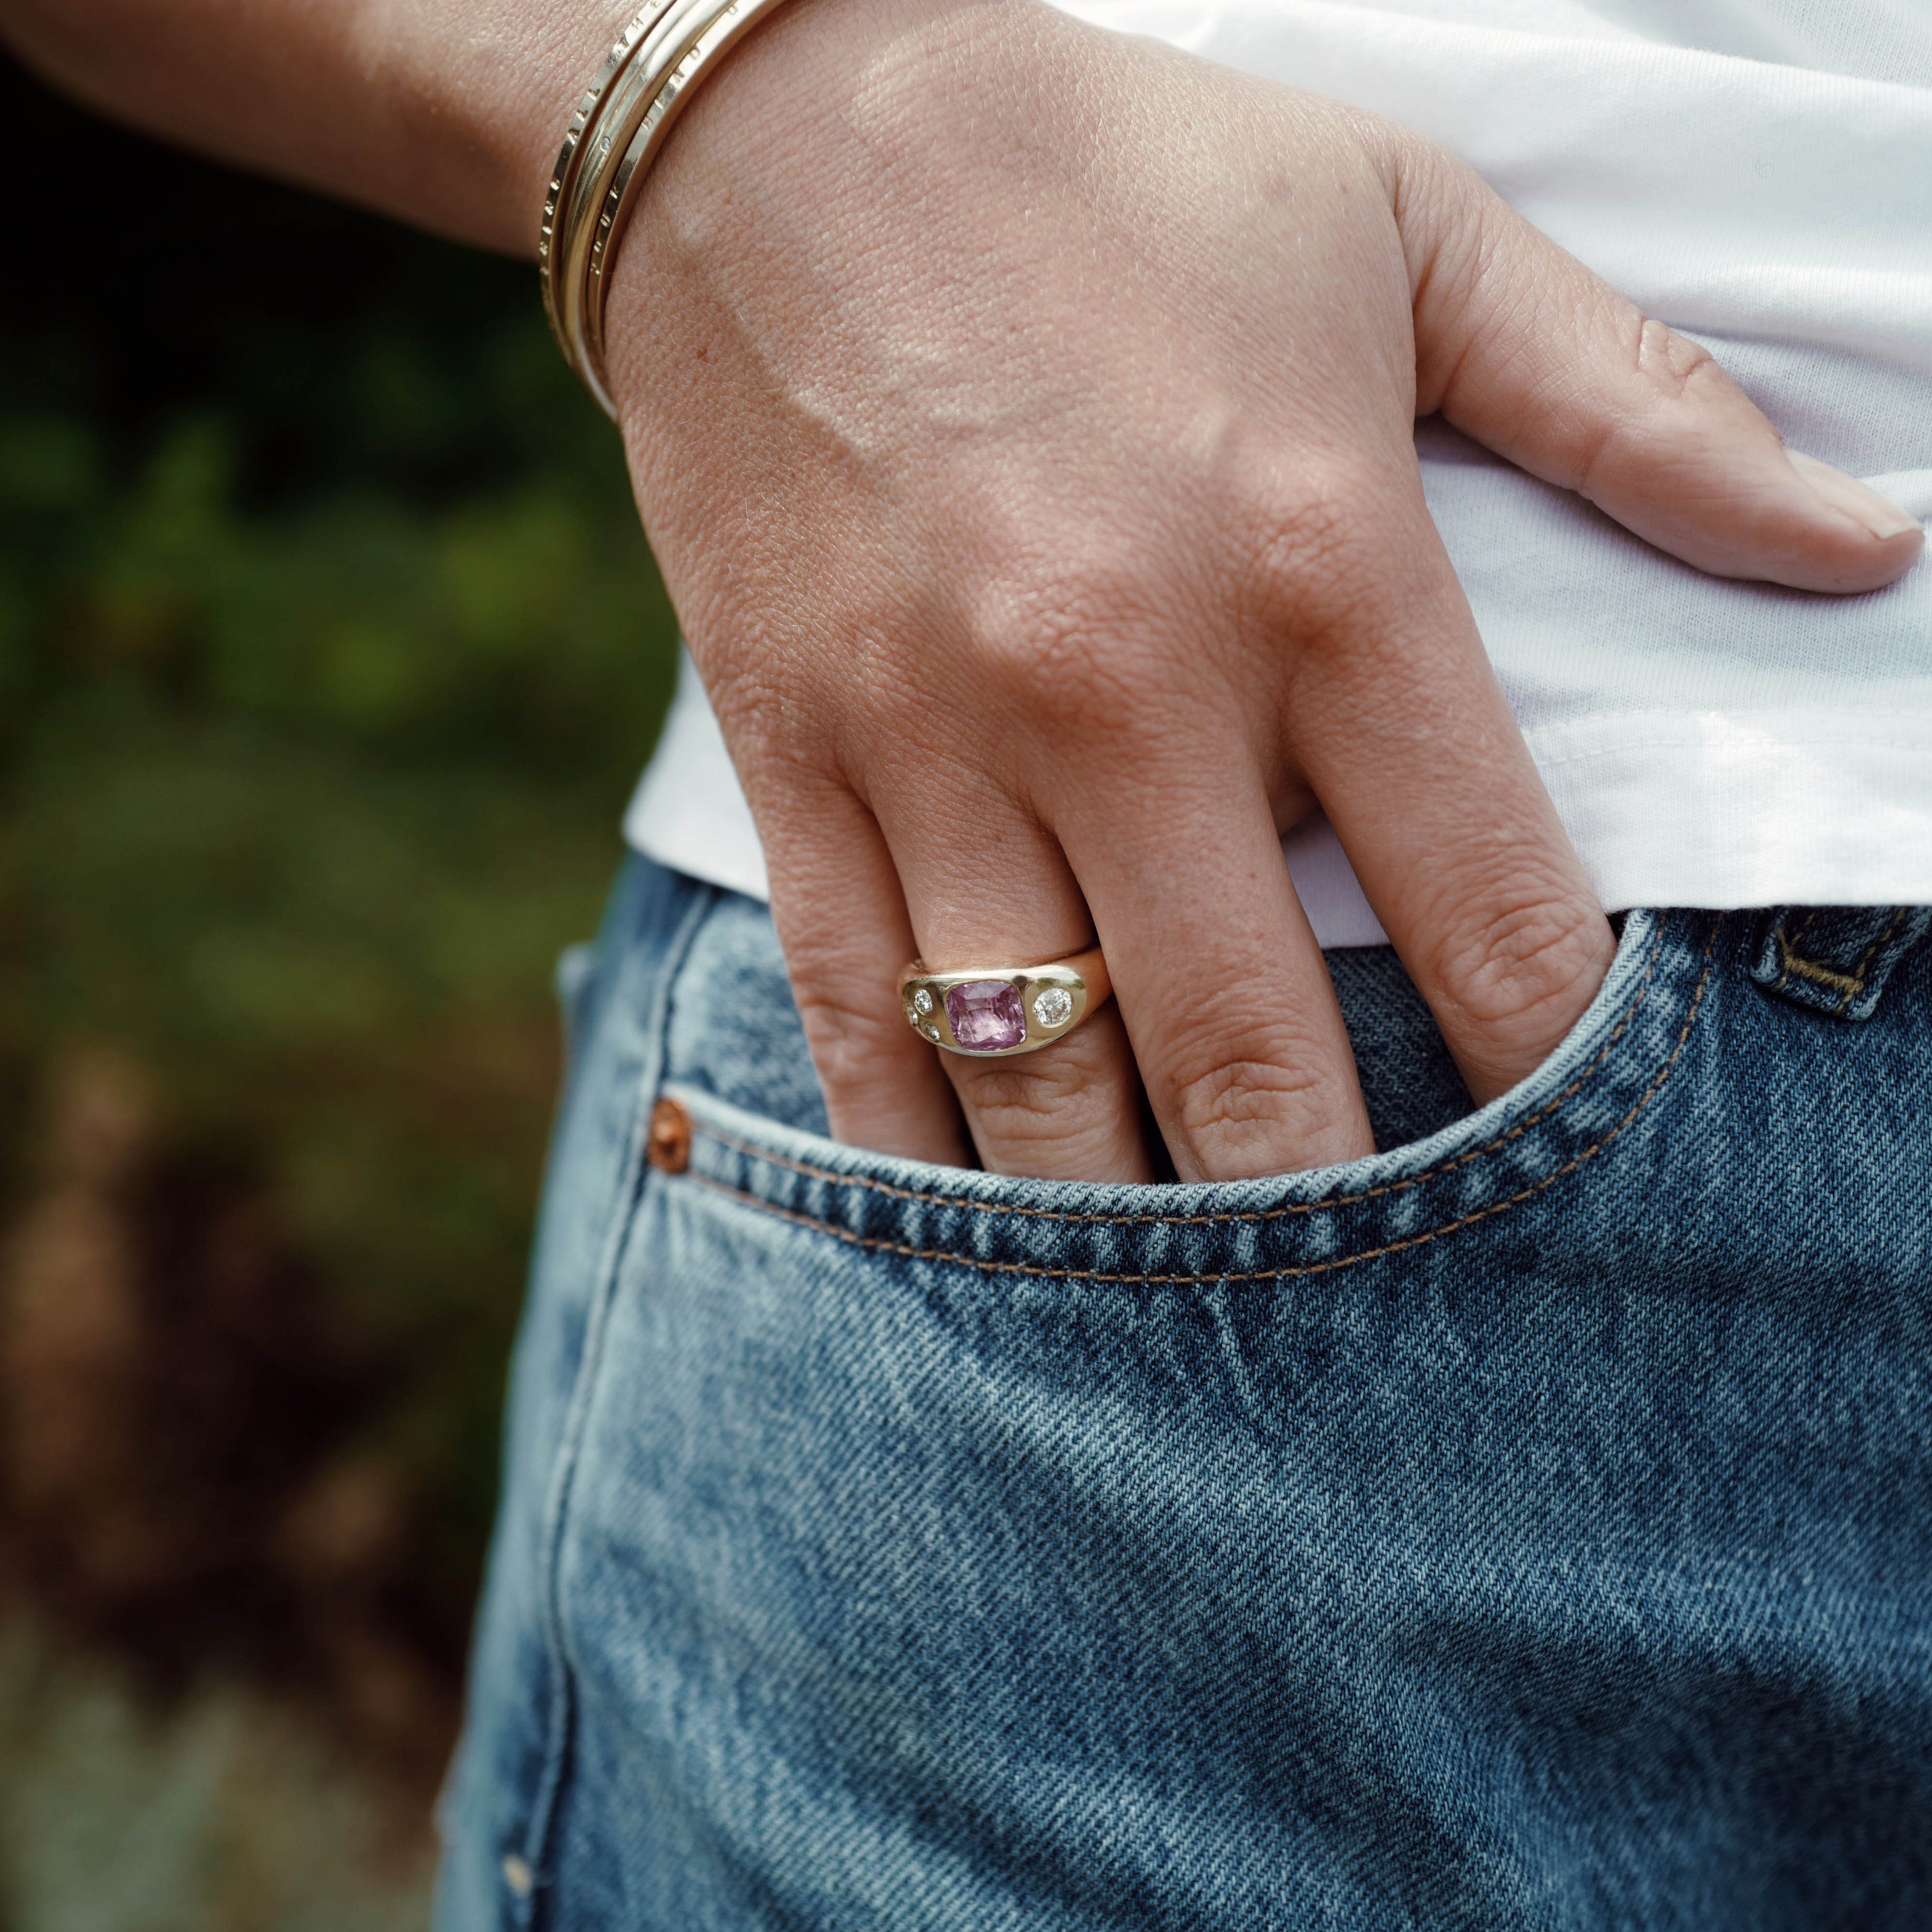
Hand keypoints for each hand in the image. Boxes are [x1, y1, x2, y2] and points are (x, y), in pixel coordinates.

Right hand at [606, 0, 1922, 1181]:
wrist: (771, 131)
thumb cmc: (1115, 181)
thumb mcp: (1405, 232)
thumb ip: (1635, 409)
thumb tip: (1860, 547)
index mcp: (1316, 563)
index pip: (1484, 900)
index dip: (1550, 1069)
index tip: (1571, 1166)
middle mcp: (1122, 686)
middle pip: (1252, 1050)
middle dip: (1330, 1213)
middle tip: (1376, 1316)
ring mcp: (934, 737)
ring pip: (1037, 1073)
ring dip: (1124, 1223)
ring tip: (1186, 1311)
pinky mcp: (790, 753)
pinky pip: (848, 1012)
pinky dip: (912, 1149)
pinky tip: (974, 1225)